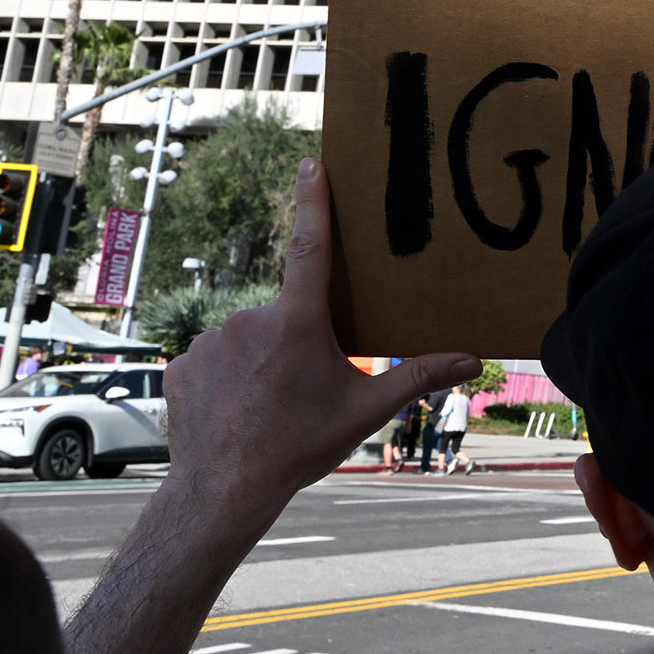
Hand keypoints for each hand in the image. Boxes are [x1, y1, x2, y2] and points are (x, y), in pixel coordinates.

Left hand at [164, 159, 476, 527]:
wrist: (224, 489)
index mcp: (298, 322)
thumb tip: (473, 361)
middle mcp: (250, 319)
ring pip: (247, 337)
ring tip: (268, 406)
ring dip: (260, 360)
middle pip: (285, 314)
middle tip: (303, 389)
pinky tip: (236, 410)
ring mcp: (210, 340)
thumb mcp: (365, 410)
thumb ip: (419, 378)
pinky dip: (227, 377)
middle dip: (297, 342)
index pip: (311, 248)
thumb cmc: (299, 447)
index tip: (312, 164)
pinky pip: (212, 358)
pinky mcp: (181, 363)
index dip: (314, 202)